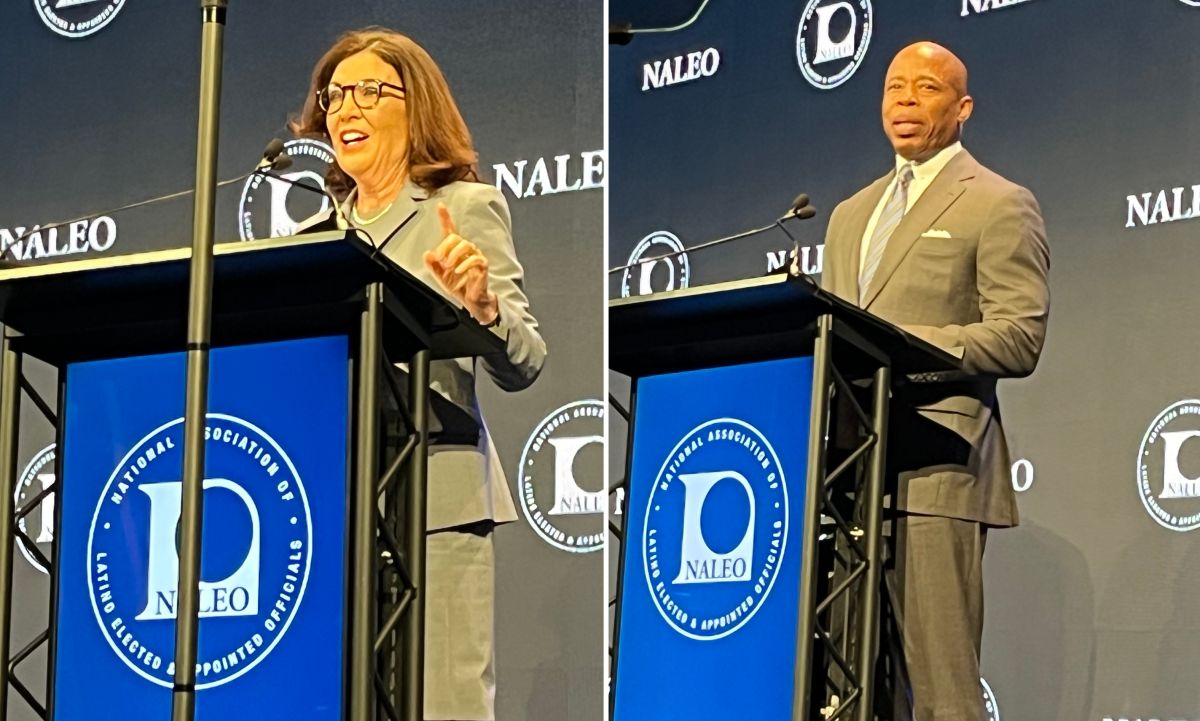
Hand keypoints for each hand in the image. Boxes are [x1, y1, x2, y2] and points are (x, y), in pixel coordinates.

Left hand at [423, 202, 499, 324]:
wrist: (470, 300)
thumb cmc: (458, 286)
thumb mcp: (440, 276)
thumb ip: (432, 266)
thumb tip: (427, 254)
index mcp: (454, 250)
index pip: (450, 230)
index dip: (445, 217)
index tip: (440, 206)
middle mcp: (466, 249)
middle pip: (455, 237)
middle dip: (445, 247)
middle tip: (440, 260)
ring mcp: (475, 255)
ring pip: (465, 244)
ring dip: (454, 255)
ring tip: (449, 266)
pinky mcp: (483, 264)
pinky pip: (475, 258)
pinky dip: (465, 264)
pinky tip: (459, 271)